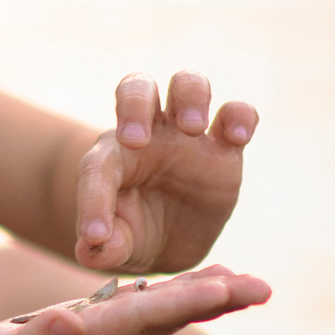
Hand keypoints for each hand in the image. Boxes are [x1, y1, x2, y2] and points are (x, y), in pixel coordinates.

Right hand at [0, 266, 271, 334]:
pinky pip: (159, 306)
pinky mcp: (111, 325)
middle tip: (263, 288)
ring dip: (213, 296)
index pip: (147, 318)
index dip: (185, 303)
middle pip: (175, 316)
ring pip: (173, 310)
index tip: (223, 292)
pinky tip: (213, 283)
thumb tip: (73, 321)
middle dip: (219, 302)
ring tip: (251, 283)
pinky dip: (189, 292)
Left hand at [75, 71, 256, 271]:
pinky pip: (238, 114)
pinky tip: (237, 136)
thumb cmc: (133, 234)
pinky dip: (240, 116)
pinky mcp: (225, 150)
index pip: (98, 167)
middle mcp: (148, 135)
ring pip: (188, 84)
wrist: (169, 240)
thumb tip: (93, 249)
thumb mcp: (119, 247)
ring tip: (193, 128)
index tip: (97, 235)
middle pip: (137, 88)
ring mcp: (188, 137)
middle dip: (134, 105)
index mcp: (111, 159)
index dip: (94, 201)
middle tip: (137, 140)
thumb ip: (105, 246)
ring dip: (190, 97)